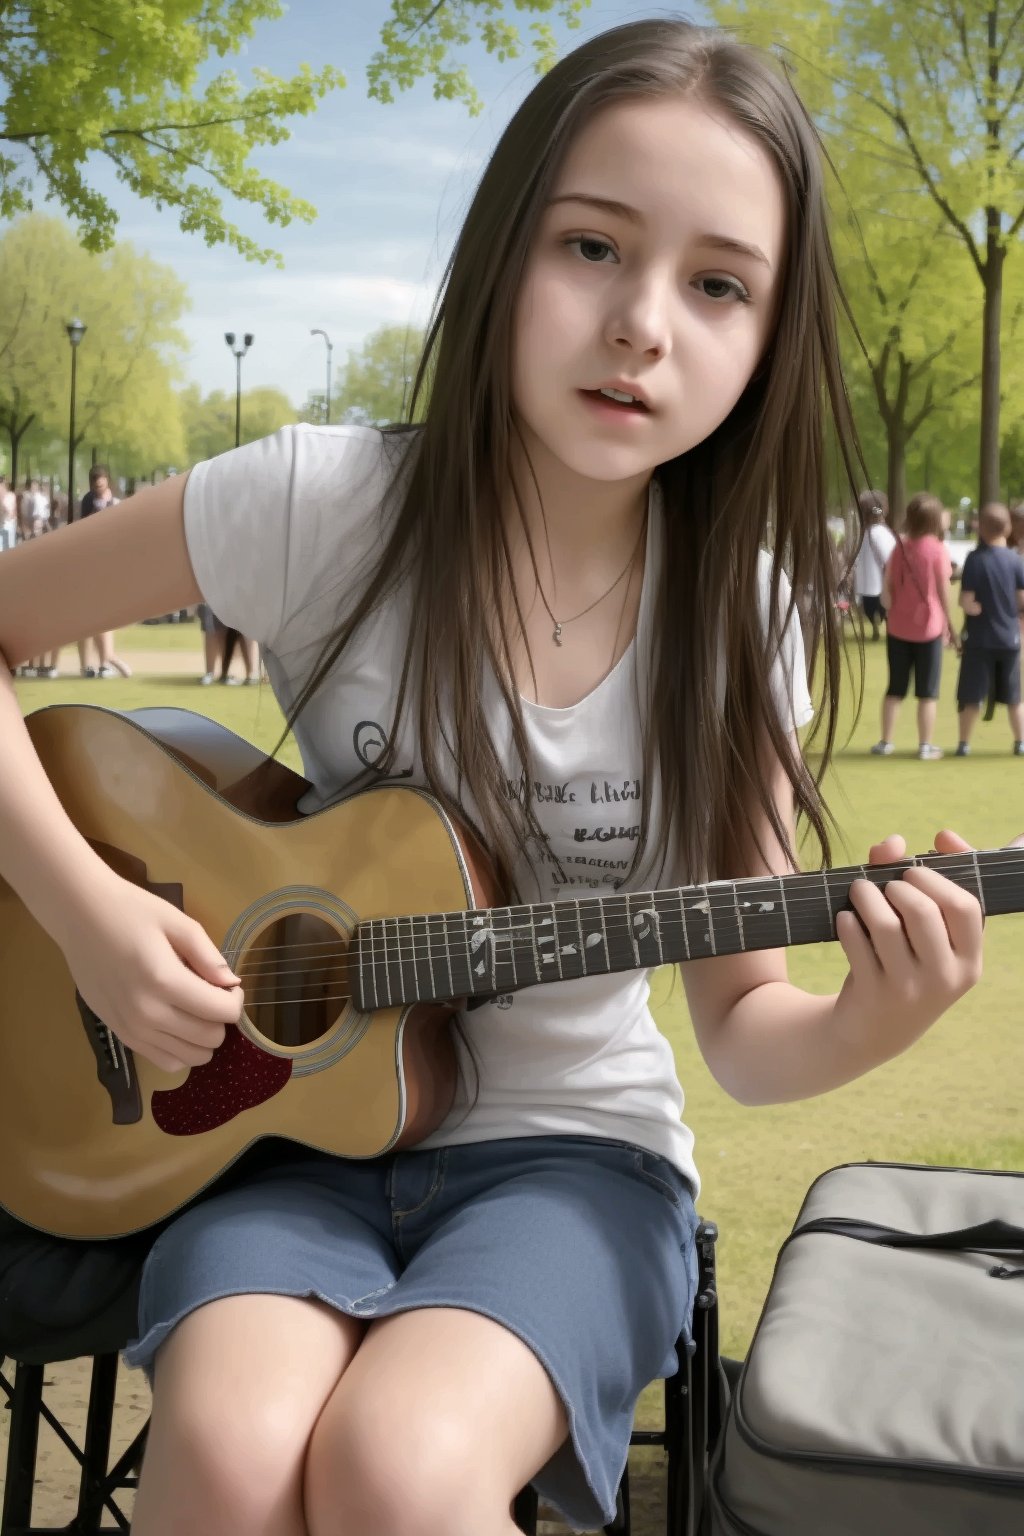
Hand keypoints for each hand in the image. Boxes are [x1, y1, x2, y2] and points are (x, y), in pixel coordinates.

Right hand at [56, 871, 243, 1073]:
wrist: (79, 917)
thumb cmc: (130, 911)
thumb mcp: (177, 922)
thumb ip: (208, 956)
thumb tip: (231, 984)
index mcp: (165, 981)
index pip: (222, 1013)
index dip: (235, 1000)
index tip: (228, 984)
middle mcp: (148, 1014)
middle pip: (210, 1039)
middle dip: (221, 1018)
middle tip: (210, 993)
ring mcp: (132, 1029)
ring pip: (190, 1058)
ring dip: (202, 1036)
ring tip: (193, 1008)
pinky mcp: (120, 1035)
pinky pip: (164, 1061)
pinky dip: (180, 1048)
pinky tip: (176, 1022)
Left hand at [831, 830, 983, 1066]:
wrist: (873, 1033)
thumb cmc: (904, 967)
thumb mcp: (922, 939)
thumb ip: (912, 882)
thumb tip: (893, 841)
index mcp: (969, 961)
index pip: (967, 906)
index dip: (944, 871)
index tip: (928, 851)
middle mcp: (945, 978)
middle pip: (924, 910)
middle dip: (899, 883)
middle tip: (886, 882)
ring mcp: (909, 989)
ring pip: (887, 924)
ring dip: (867, 895)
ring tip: (859, 891)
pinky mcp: (873, 994)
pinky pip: (856, 944)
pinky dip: (847, 923)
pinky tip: (846, 920)